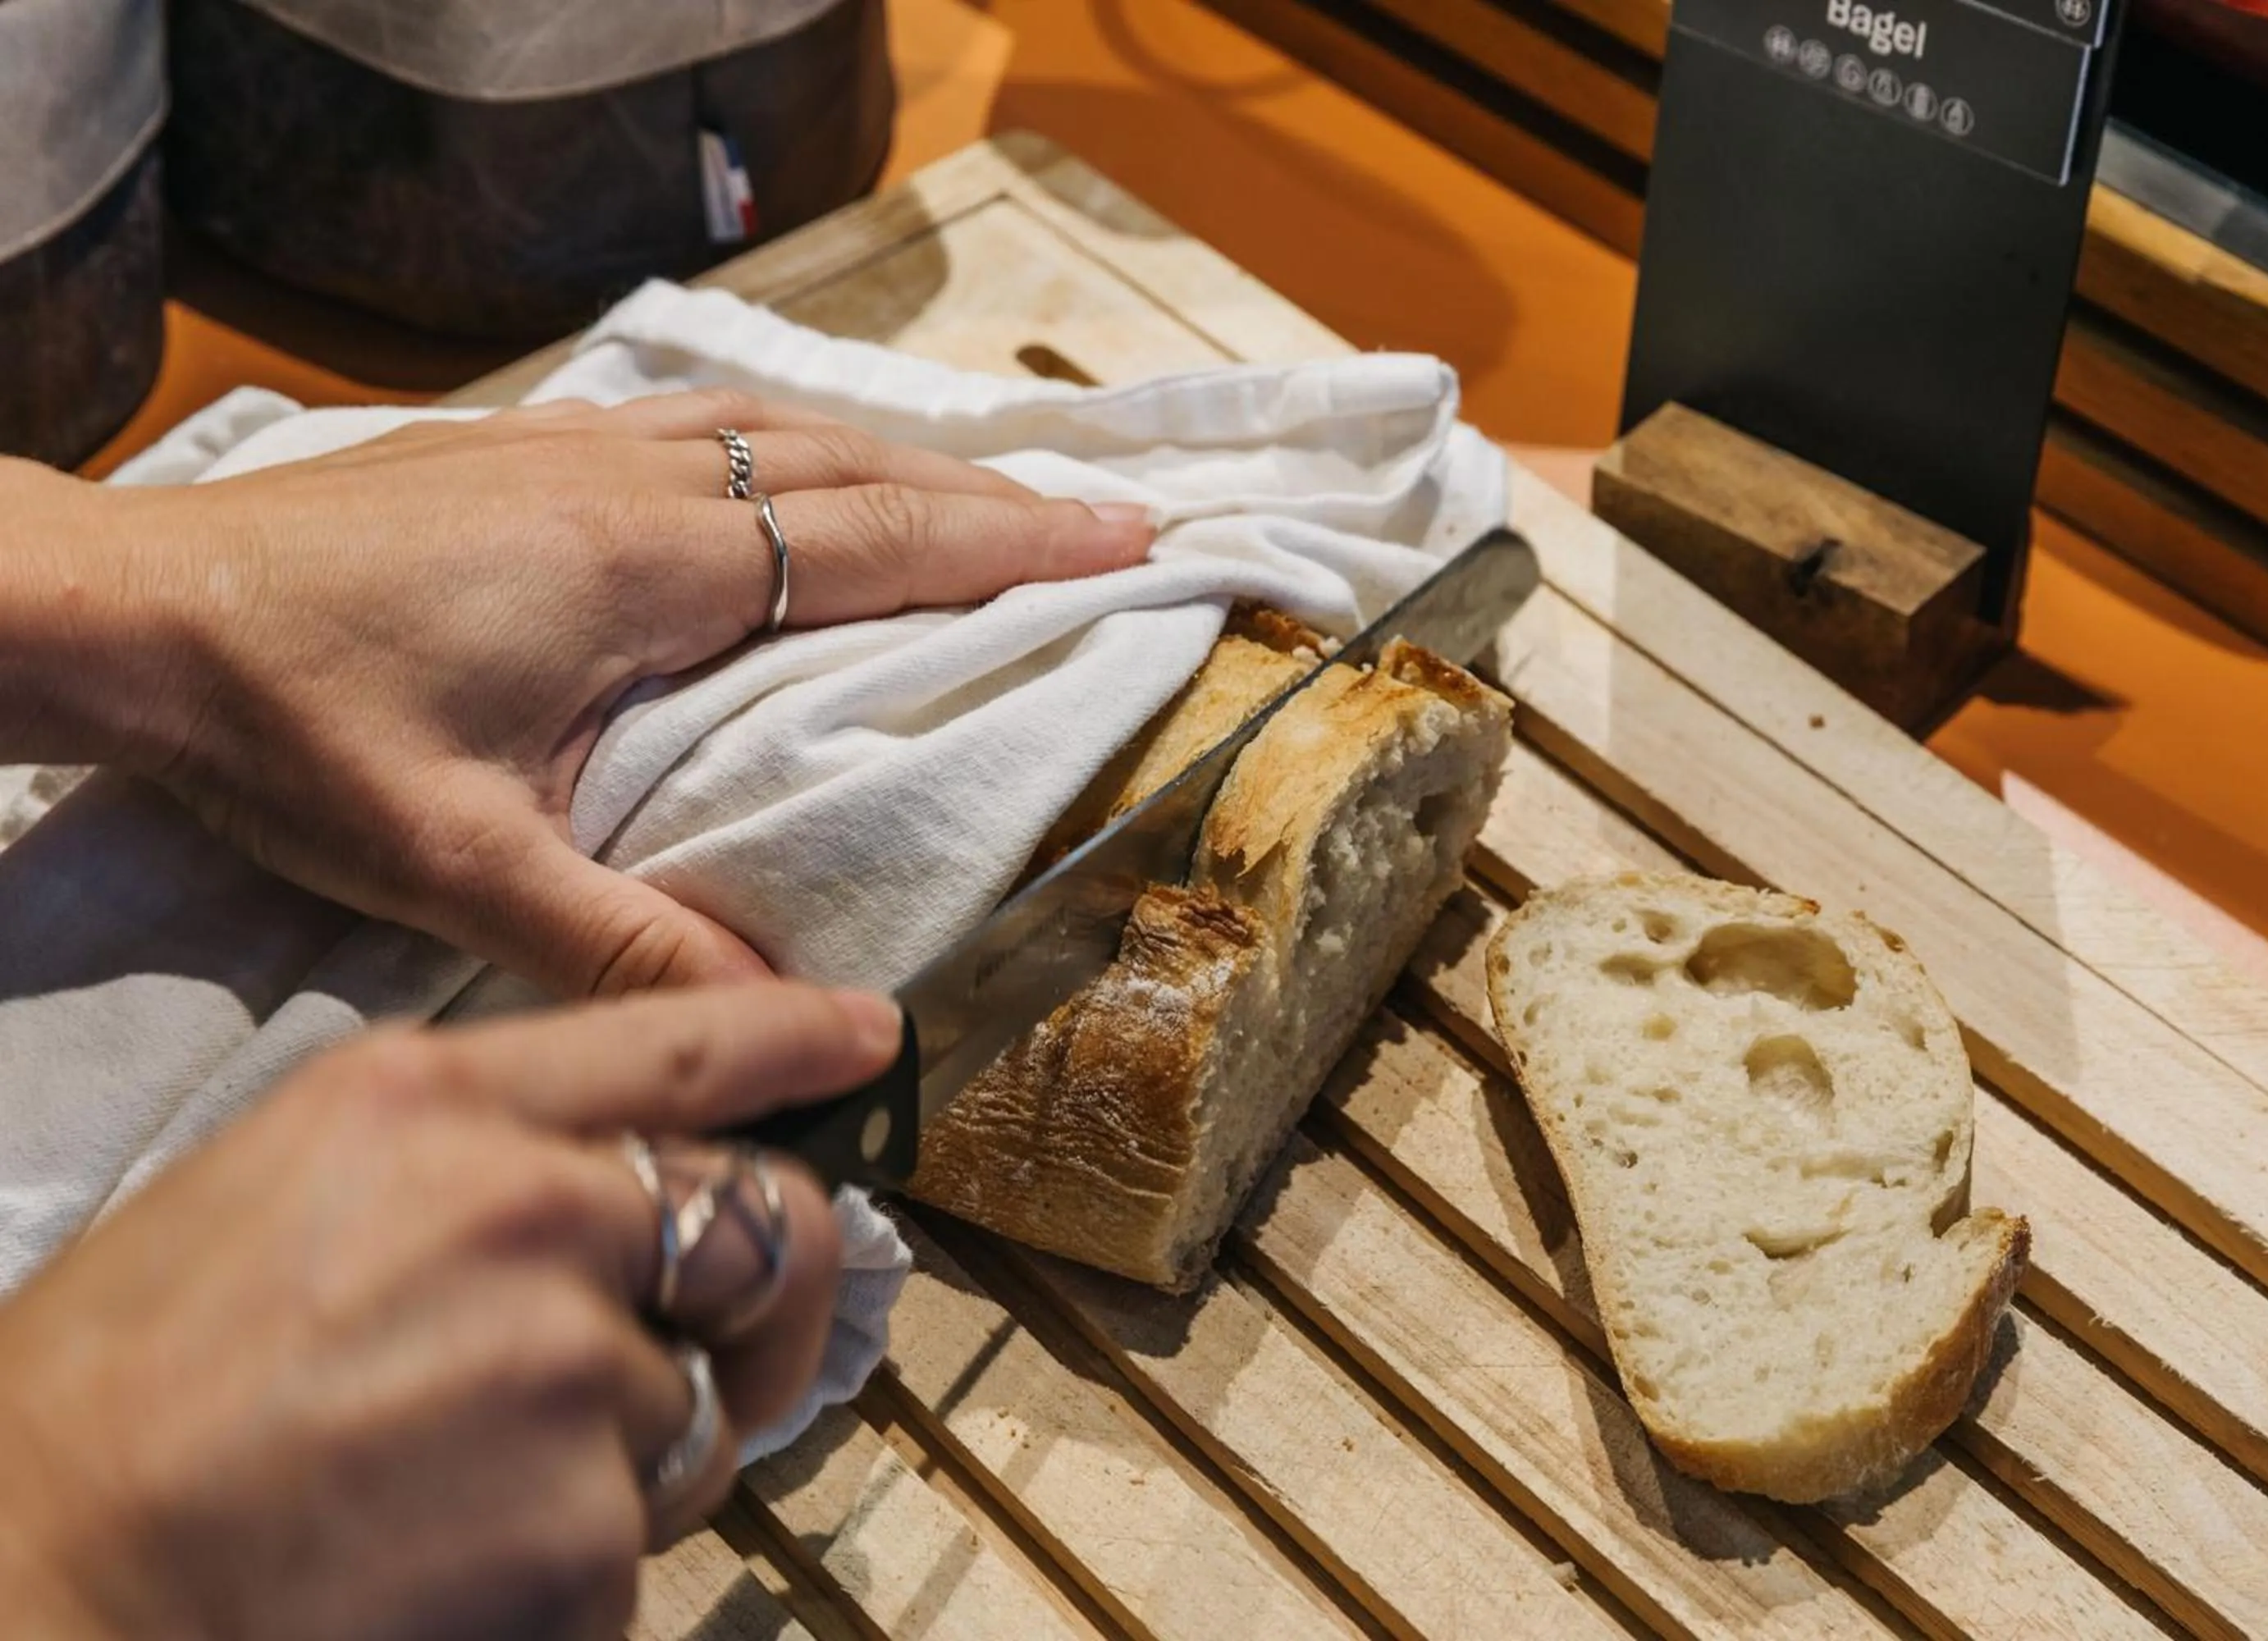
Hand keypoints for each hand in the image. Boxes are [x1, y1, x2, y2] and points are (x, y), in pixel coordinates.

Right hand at [0, 981, 898, 1640]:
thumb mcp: (282, 1184)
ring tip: (459, 1488)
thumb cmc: (123, 1394)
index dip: (796, 1040)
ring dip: (626, 1456)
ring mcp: (573, 1373)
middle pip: (769, 1223)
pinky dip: (569, 1568)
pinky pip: (641, 1541)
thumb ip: (469, 1152)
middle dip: (773, 1293)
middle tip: (723, 1349)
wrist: (37, 1586)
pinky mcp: (587, 1531)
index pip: (678, 1043)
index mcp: (437, 1106)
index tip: (873, 1040)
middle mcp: (533, 1212)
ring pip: (704, 1408)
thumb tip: (624, 1178)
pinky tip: (439, 1567)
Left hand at [58, 390, 1153, 994]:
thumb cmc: (289, 730)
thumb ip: (623, 942)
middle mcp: (632, 483)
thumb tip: (788, 1022)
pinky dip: (798, 435)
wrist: (127, 611)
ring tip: (993, 490)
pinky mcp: (520, 446)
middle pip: (859, 472)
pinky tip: (799, 454)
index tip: (1130, 546)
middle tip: (1114, 521)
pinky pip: (704, 417)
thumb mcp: (456, 865)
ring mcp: (574, 448)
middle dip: (998, 499)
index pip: (874, 546)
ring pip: (786, 428)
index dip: (1012, 550)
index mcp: (647, 569)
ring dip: (906, 459)